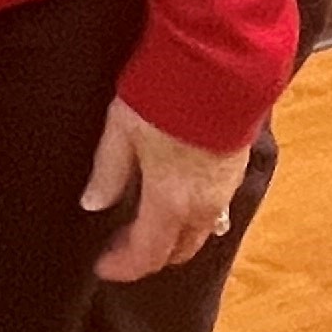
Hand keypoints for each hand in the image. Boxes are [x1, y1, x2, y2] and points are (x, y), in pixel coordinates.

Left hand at [80, 95, 249, 281]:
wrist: (220, 65)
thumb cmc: (165, 95)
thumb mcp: (121, 130)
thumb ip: (108, 172)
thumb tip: (93, 204)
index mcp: (170, 202)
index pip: (147, 253)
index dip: (124, 265)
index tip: (103, 266)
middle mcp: (203, 206)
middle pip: (179, 250)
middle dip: (151, 256)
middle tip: (122, 248)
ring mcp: (225, 190)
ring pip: (200, 232)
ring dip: (175, 238)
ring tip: (147, 225)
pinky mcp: (237, 170)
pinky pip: (216, 211)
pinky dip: (195, 218)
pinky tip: (179, 202)